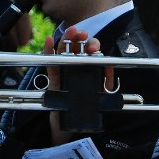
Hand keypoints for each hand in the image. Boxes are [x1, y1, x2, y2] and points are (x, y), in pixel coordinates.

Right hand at [47, 27, 107, 144]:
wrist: (73, 126)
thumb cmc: (88, 108)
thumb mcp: (102, 94)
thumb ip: (107, 81)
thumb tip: (110, 67)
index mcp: (90, 69)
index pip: (91, 53)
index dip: (92, 46)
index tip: (94, 46)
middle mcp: (77, 68)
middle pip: (78, 49)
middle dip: (80, 39)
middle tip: (82, 33)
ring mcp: (65, 71)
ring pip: (64, 52)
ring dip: (66, 40)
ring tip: (70, 31)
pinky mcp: (54, 79)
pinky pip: (50, 63)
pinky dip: (49, 51)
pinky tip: (50, 40)